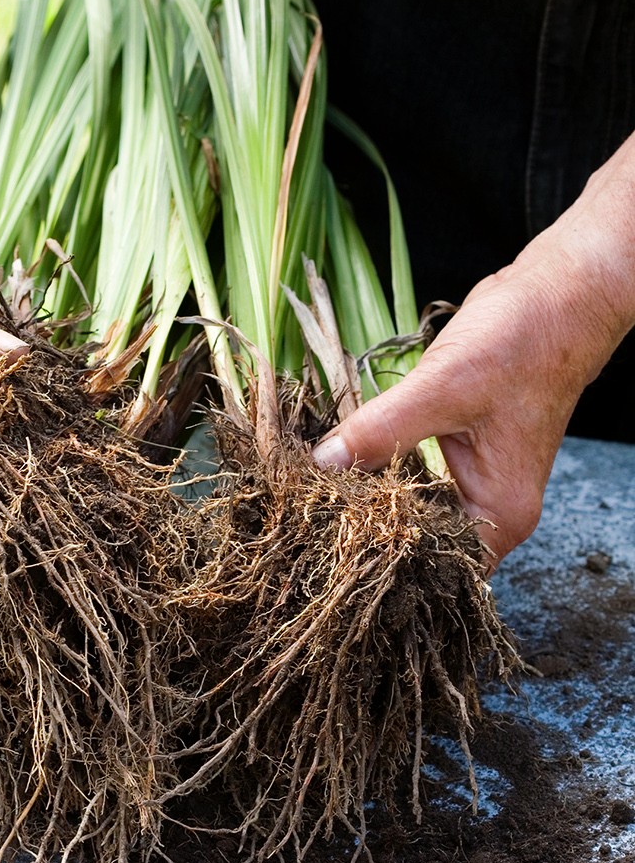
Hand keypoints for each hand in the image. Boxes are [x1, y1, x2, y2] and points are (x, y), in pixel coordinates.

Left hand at [311, 155, 634, 566]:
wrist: (556, 296)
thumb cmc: (522, 343)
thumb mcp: (445, 387)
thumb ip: (382, 430)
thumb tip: (325, 464)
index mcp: (498, 514)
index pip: (430, 566)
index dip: (378, 558)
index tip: (324, 542)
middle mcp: (488, 508)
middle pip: (415, 544)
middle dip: (364, 530)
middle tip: (305, 518)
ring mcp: (473, 481)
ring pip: (407, 508)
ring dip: (366, 497)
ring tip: (311, 496)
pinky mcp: (455, 453)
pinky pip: (408, 475)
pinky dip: (377, 468)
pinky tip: (339, 461)